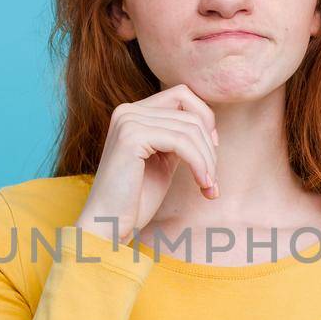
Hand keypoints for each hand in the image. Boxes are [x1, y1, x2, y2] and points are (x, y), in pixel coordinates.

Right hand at [76, 83, 219, 244]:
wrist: (108, 224)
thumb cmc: (136, 199)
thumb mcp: (163, 160)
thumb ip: (179, 138)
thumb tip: (210, 125)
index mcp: (133, 113)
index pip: (182, 95)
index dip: (205, 120)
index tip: (211, 153)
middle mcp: (127, 111)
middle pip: (190, 112)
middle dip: (209, 146)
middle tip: (212, 178)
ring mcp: (127, 121)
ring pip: (190, 128)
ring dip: (207, 160)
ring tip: (209, 187)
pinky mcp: (131, 137)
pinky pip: (181, 142)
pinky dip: (199, 163)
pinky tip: (202, 184)